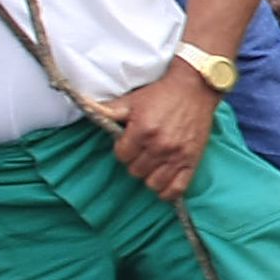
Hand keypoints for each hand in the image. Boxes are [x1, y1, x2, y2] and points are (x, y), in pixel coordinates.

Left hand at [110, 62, 220, 199]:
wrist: (194, 88)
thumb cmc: (162, 94)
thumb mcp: (132, 99)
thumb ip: (108, 109)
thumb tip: (85, 107)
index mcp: (142, 130)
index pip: (122, 156)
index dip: (123, 150)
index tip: (129, 143)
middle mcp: (159, 146)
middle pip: (135, 171)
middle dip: (135, 162)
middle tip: (142, 151)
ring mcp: (177, 156)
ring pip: (153, 184)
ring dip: (150, 176)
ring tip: (152, 165)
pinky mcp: (192, 161)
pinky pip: (177, 189)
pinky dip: (168, 190)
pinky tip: (164, 182)